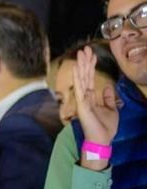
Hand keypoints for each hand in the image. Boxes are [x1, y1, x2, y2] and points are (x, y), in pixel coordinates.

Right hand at [73, 46, 119, 168]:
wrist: (102, 139)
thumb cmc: (105, 127)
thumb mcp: (112, 110)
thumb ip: (108, 98)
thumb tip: (108, 87)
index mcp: (91, 97)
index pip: (90, 78)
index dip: (91, 66)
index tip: (92, 54)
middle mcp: (85, 96)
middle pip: (85, 75)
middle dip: (85, 62)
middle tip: (84, 49)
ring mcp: (82, 99)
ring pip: (81, 79)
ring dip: (81, 66)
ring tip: (81, 53)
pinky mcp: (82, 104)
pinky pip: (79, 89)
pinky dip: (78, 79)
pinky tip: (76, 69)